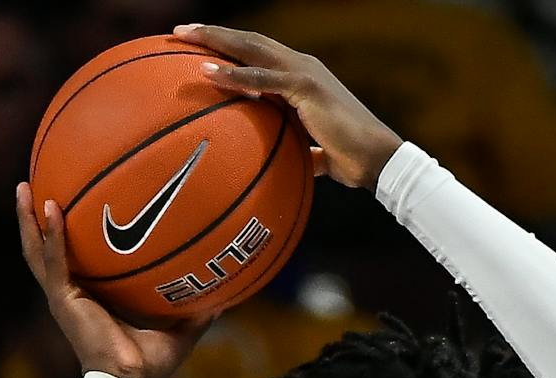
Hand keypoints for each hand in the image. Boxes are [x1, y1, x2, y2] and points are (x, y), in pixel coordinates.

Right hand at [15, 184, 211, 377]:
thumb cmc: (150, 365)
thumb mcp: (179, 330)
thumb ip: (197, 310)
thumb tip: (225, 295)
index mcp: (90, 298)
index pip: (73, 260)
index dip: (67, 235)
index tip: (69, 203)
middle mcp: (72, 294)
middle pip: (45, 249)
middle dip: (36, 218)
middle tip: (33, 185)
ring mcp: (64, 296)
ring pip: (36, 251)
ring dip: (28, 219)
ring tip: (23, 187)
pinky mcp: (63, 300)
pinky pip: (53, 261)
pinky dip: (51, 233)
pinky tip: (51, 207)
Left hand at [173, 25, 402, 190]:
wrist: (376, 160)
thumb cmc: (349, 158)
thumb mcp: (316, 151)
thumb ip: (300, 150)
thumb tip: (289, 165)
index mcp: (301, 77)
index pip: (259, 54)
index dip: (230, 47)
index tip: (198, 47)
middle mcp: (301, 66)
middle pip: (249, 41)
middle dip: (214, 34)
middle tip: (179, 33)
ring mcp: (304, 73)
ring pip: (252, 48)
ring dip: (216, 41)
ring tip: (184, 37)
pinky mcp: (306, 87)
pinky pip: (262, 77)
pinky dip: (234, 73)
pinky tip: (208, 71)